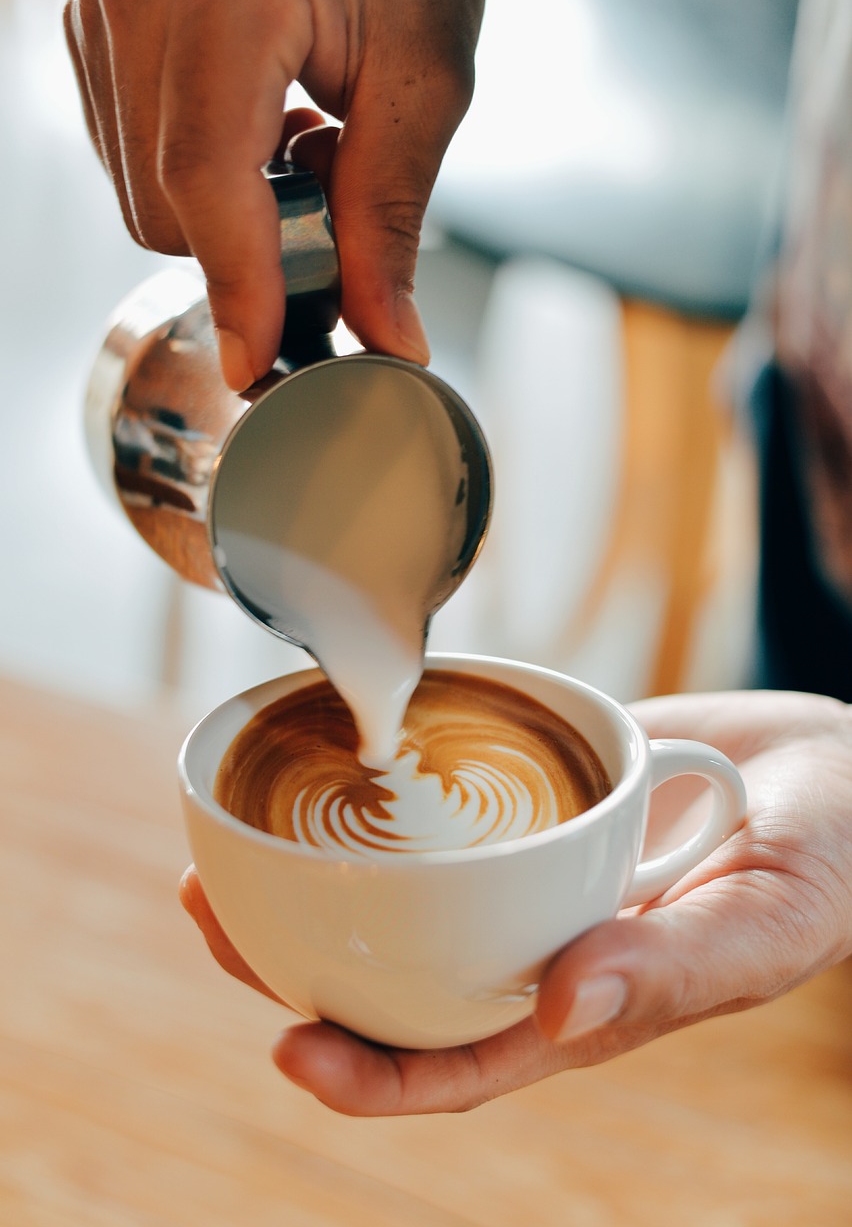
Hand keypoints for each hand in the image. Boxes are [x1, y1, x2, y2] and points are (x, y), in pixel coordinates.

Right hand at [64, 0, 485, 388]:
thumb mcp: (423, 76)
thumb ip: (392, 217)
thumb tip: (385, 334)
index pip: (207, 178)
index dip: (239, 286)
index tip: (261, 363)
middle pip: (164, 206)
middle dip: (250, 245)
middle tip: (329, 190)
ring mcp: (103, 0)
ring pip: (139, 192)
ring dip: (225, 209)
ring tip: (298, 134)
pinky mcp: (97, 19)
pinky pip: (127, 152)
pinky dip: (196, 172)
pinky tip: (255, 118)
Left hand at [179, 689, 851, 1114]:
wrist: (834, 771)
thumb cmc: (820, 863)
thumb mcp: (763, 924)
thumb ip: (673, 972)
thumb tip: (558, 1015)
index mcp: (579, 1005)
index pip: (456, 1062)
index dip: (370, 1076)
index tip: (287, 1051)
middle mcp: (532, 941)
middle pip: (394, 977)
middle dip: (292, 965)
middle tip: (205, 909)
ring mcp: (524, 867)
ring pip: (397, 892)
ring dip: (307, 878)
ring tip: (220, 847)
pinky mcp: (527, 788)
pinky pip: (438, 799)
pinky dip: (375, 792)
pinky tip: (320, 757)